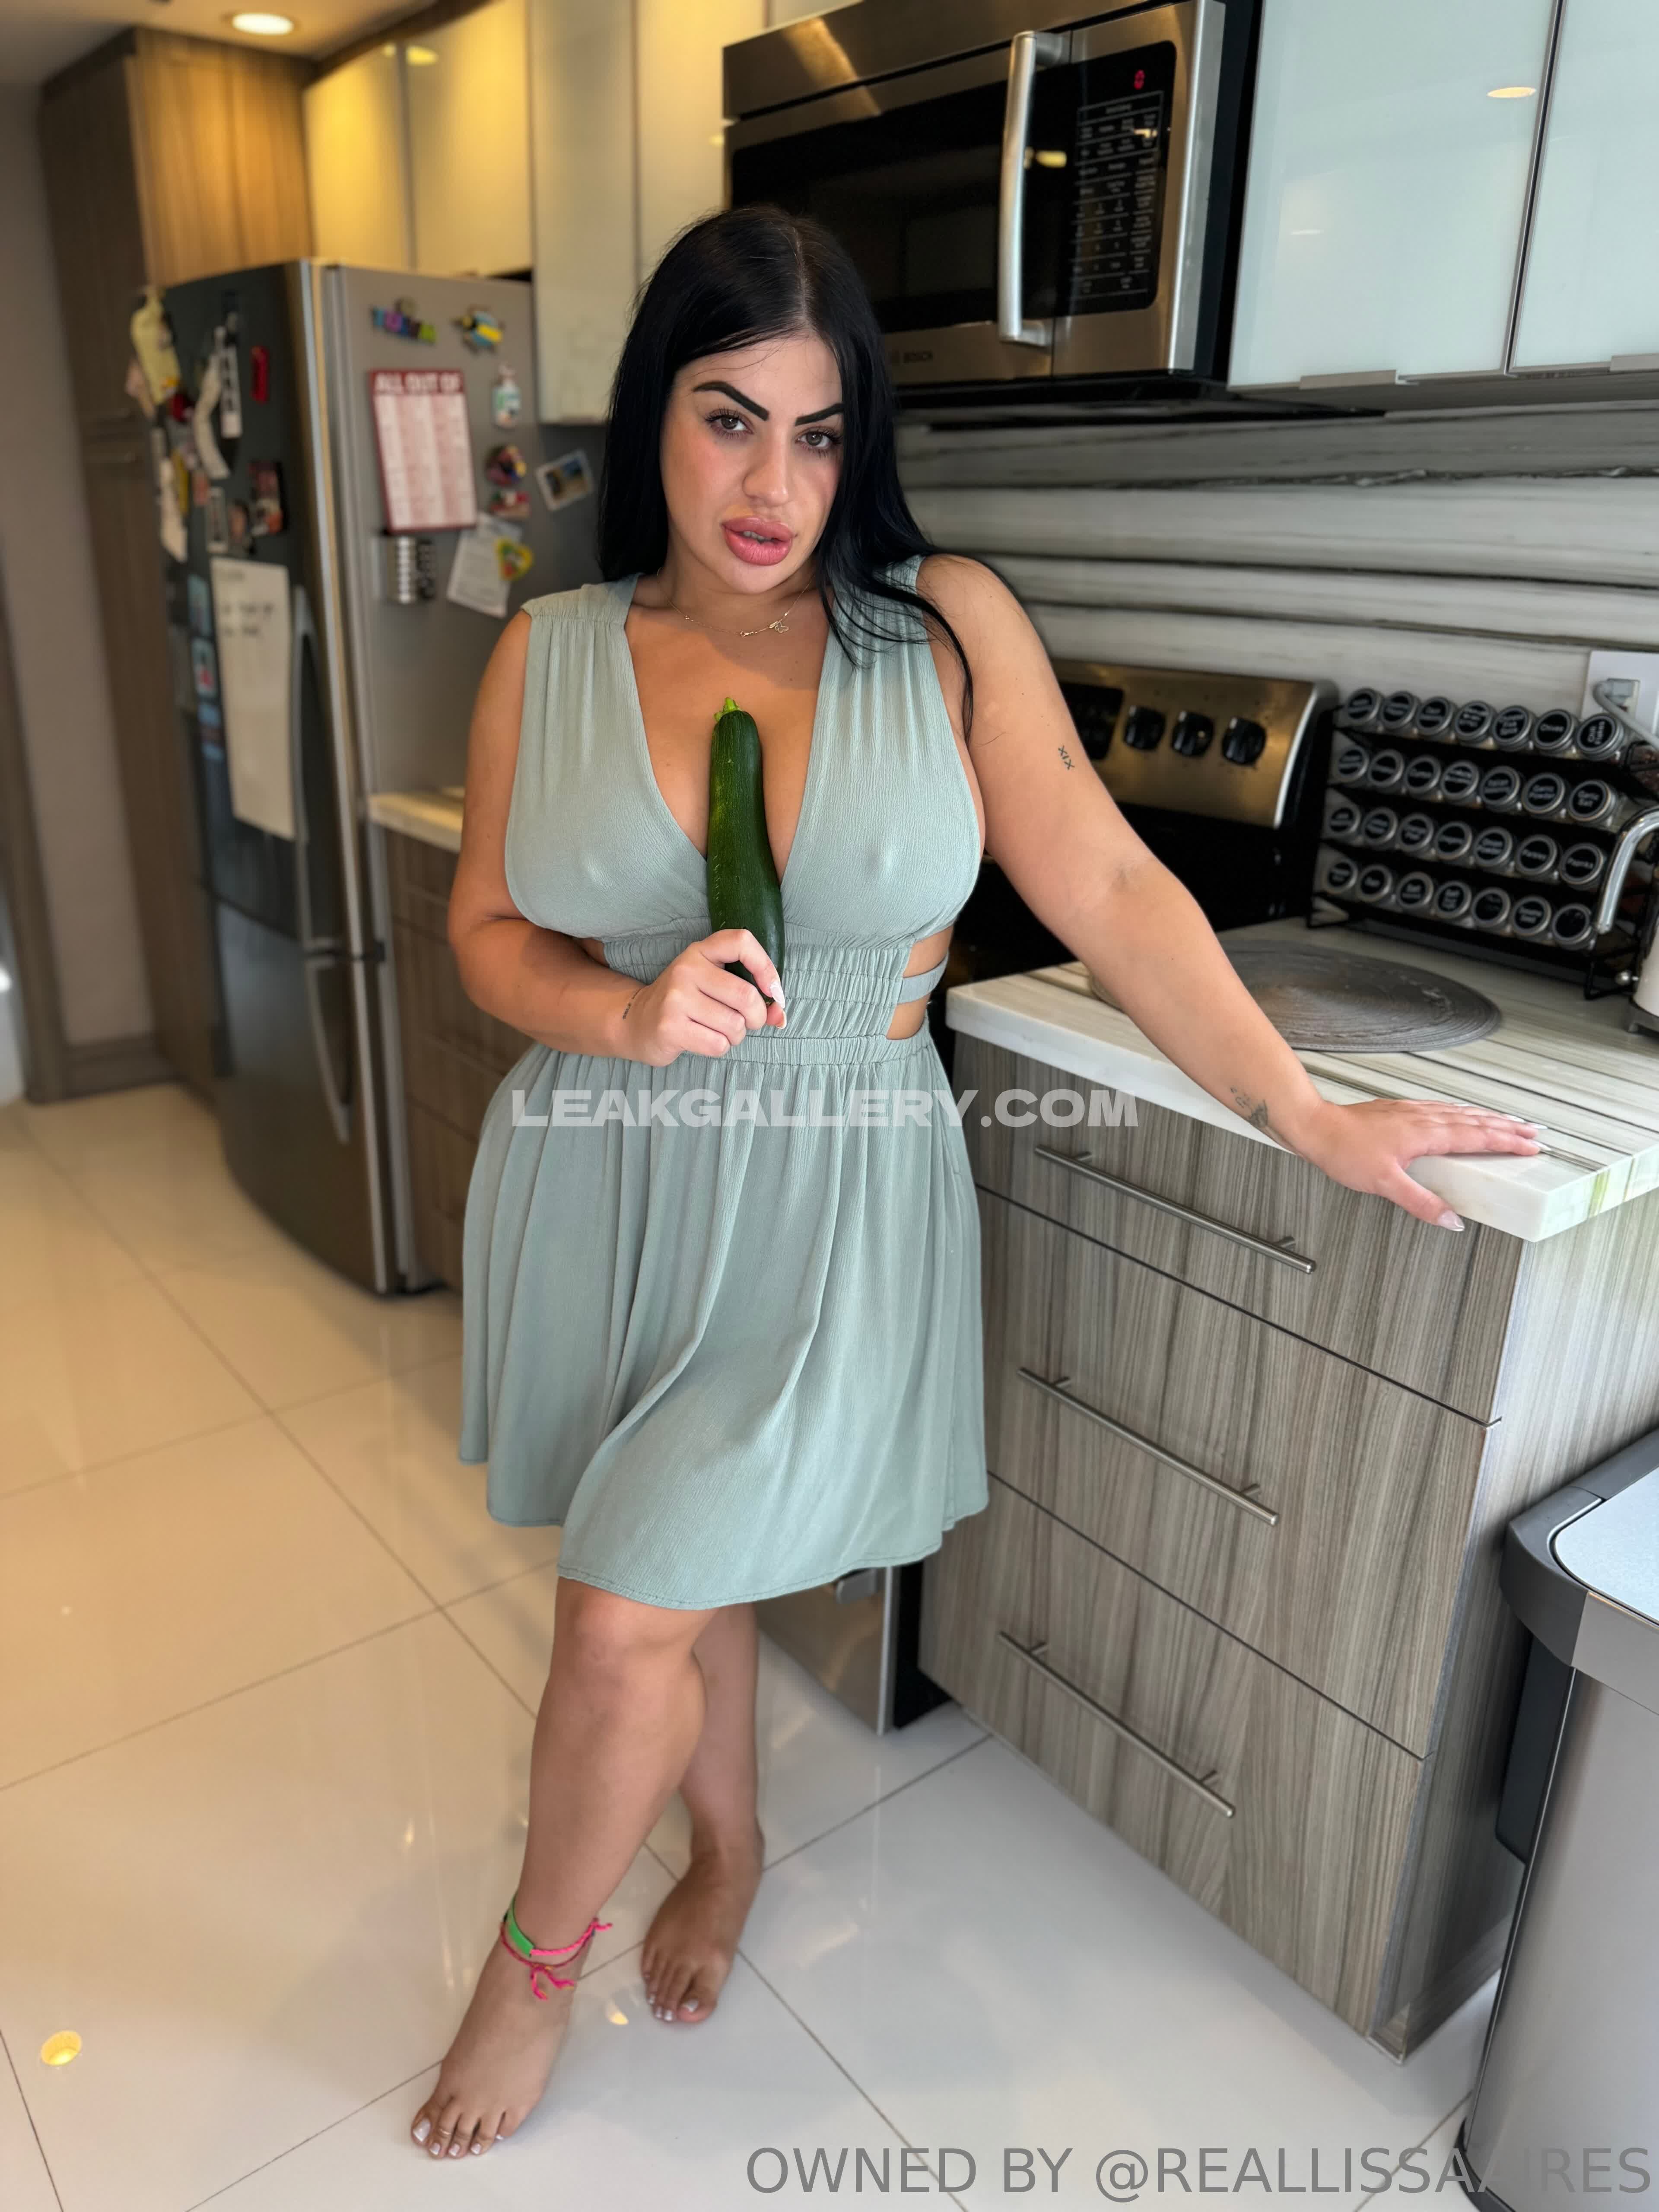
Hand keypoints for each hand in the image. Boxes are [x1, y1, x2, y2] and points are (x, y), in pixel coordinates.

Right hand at [617, 928, 785, 1066]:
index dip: (765, 966)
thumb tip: (780, 1015)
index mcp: (700, 951)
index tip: (771, 990)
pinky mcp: (670, 1027)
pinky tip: (704, 1039)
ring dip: (737, 1035)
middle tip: (748, 1022)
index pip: (741, 941)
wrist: (638, 1022)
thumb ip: (752, 994)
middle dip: (757, 1017)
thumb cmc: (687, 1003)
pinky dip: (720, 1047)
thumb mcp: (714, 986)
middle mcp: (687, 970)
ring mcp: (676, 999)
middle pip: (746, 995)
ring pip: (734, 1024)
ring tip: (719, 1030)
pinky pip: (718, 1044)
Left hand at [1293, 1096, 1541, 1229]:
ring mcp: (1412, 1112)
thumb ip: (1420, 1202)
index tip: (1532, 1147)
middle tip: (1533, 1133)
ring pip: (1460, 1112)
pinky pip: (1442, 1109)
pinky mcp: (1400, 1111)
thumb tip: (1451, 1219)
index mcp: (1425, 1134)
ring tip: (1509, 1122)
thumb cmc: (1344, 1150)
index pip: (1477, 1137)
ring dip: (1488, 1117)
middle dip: (1507, 1127)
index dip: (1507, 1142)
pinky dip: (1462, 1112)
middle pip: (1475, 1121)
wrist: (1316, 1127)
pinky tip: (1461, 1115)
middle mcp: (1423, 1118)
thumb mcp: (1384, 1183)